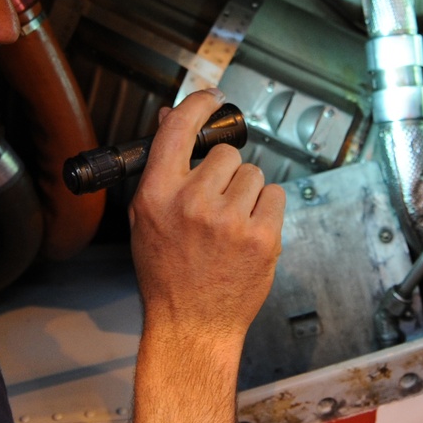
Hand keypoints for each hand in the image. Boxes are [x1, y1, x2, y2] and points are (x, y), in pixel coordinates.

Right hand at [129, 90, 284, 348]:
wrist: (191, 323)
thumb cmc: (166, 272)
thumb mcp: (147, 215)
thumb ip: (162, 166)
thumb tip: (173, 119)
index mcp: (157, 194)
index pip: (180, 128)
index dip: (199, 104)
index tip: (212, 98)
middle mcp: (192, 203)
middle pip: (227, 154)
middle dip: (224, 173)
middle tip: (214, 202)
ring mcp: (230, 221)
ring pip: (253, 174)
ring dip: (246, 192)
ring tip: (230, 222)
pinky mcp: (263, 238)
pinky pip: (274, 196)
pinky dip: (266, 209)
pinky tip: (249, 231)